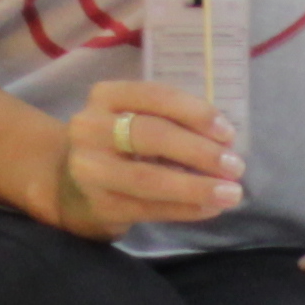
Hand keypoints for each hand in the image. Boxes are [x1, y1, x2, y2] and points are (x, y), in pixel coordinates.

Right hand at [49, 74, 242, 241]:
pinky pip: (148, 208)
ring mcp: (89, 169)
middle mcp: (90, 128)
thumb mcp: (133, 119)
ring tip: (231, 193)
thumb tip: (224, 140)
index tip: (228, 132)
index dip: (194, 112)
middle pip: (151, 135)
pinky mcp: (98, 205)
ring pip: (149, 177)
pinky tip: (209, 208)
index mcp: (105, 96)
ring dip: (196, 186)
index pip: (155, 95)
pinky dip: (184, 209)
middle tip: (235, 166)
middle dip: (199, 151)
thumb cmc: (117, 145)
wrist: (68, 185)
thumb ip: (169, 121)